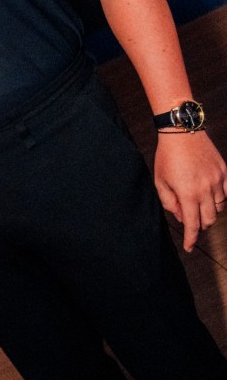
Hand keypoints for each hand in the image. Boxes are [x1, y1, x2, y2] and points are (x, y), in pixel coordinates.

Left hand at [154, 131, 226, 251]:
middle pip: (209, 219)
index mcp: (188, 194)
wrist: (182, 132)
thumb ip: (170, 202)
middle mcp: (206, 189)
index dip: (190, 239)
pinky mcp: (224, 172)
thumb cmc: (167, 156)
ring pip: (220, 208)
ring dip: (210, 211)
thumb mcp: (160, 181)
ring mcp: (217, 180)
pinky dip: (220, 199)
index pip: (192, 224)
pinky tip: (211, 195)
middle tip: (192, 220)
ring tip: (199, 204)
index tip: (189, 247)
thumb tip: (181, 216)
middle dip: (200, 225)